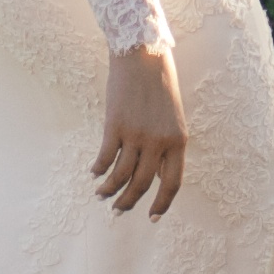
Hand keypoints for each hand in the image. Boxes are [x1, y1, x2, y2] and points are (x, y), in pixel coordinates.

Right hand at [92, 43, 189, 215]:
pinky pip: (105, 157)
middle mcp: (159, 142)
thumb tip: (159, 176)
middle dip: (129, 202)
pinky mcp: (115, 125)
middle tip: (118, 211)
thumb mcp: (173, 118)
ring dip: (109, 190)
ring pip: (121, 176)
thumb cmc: (160, 85)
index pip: (172, 183)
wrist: (143, 55)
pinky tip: (94, 174)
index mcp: (179, 140)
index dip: (162, 204)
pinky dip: (98, 170)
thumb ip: (168, 146)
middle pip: (143, 184)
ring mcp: (136, 134)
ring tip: (101, 195)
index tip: (152, 218)